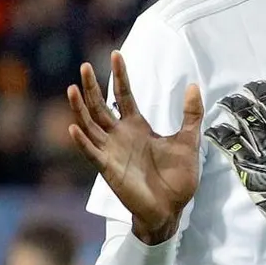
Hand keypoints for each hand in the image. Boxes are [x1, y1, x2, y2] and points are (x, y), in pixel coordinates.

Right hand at [67, 52, 202, 244]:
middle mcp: (120, 136)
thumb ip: (191, 114)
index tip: (117, 54)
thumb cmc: (178, 179)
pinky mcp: (108, 170)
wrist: (172, 209)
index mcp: (137, 127)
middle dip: (92, 86)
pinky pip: (91, 153)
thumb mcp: (188, 141)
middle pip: (100, 106)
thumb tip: (193, 85)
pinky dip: (82, 141)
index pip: (124, 95)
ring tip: (72, 88)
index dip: (120, 76)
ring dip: (80, 108)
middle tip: (84, 65)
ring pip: (90, 125)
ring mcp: (111, 152)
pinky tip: (74, 128)